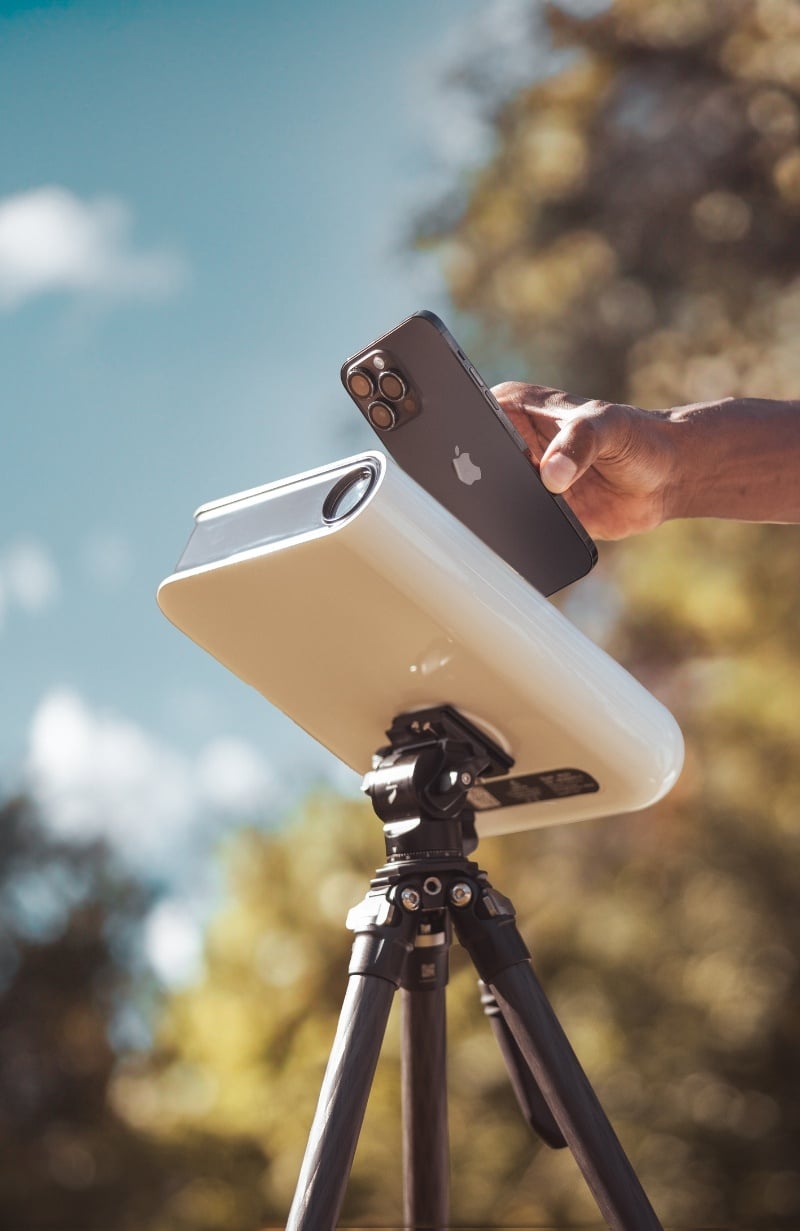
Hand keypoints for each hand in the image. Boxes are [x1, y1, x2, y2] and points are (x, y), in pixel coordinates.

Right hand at [492, 382, 678, 540]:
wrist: (665, 480)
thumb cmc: (638, 438)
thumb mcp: (609, 427)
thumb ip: (580, 442)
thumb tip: (551, 475)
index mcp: (516, 408)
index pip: (475, 417)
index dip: (466, 435)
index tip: (474, 453)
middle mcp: (512, 442)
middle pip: (475, 463)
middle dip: (478, 478)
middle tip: (497, 487)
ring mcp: (521, 477)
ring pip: (491, 497)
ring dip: (499, 507)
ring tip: (520, 509)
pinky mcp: (533, 511)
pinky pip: (514, 524)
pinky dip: (518, 530)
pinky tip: (533, 530)